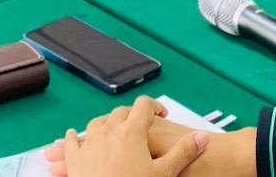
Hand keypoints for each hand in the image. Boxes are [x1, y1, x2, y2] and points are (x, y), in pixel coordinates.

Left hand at [51, 97, 206, 176]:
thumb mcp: (164, 173)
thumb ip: (184, 152)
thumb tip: (203, 136)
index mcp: (131, 131)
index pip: (144, 105)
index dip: (155, 106)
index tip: (161, 114)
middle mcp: (108, 130)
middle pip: (120, 112)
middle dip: (133, 115)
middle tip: (142, 126)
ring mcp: (89, 143)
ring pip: (98, 122)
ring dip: (107, 123)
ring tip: (115, 131)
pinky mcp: (74, 158)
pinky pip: (72, 141)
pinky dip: (75, 136)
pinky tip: (75, 136)